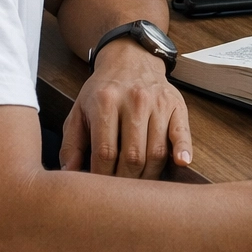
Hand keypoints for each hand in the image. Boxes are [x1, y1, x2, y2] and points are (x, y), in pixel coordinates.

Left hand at [61, 38, 191, 177]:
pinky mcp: (176, 105)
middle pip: (133, 156)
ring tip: (139, 185)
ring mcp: (157, 102)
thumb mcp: (78, 112)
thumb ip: (71, 145)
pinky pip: (181, 132)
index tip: (101, 190)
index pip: (105, 152)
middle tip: (121, 192)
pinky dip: (183, 150)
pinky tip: (181, 163)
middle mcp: (133, 100)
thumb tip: (69, 175)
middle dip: (126, 181)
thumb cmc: (102, 92)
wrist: (129, 59)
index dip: (103, 178)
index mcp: (105, 102)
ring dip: (149, 176)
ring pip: (156, 151)